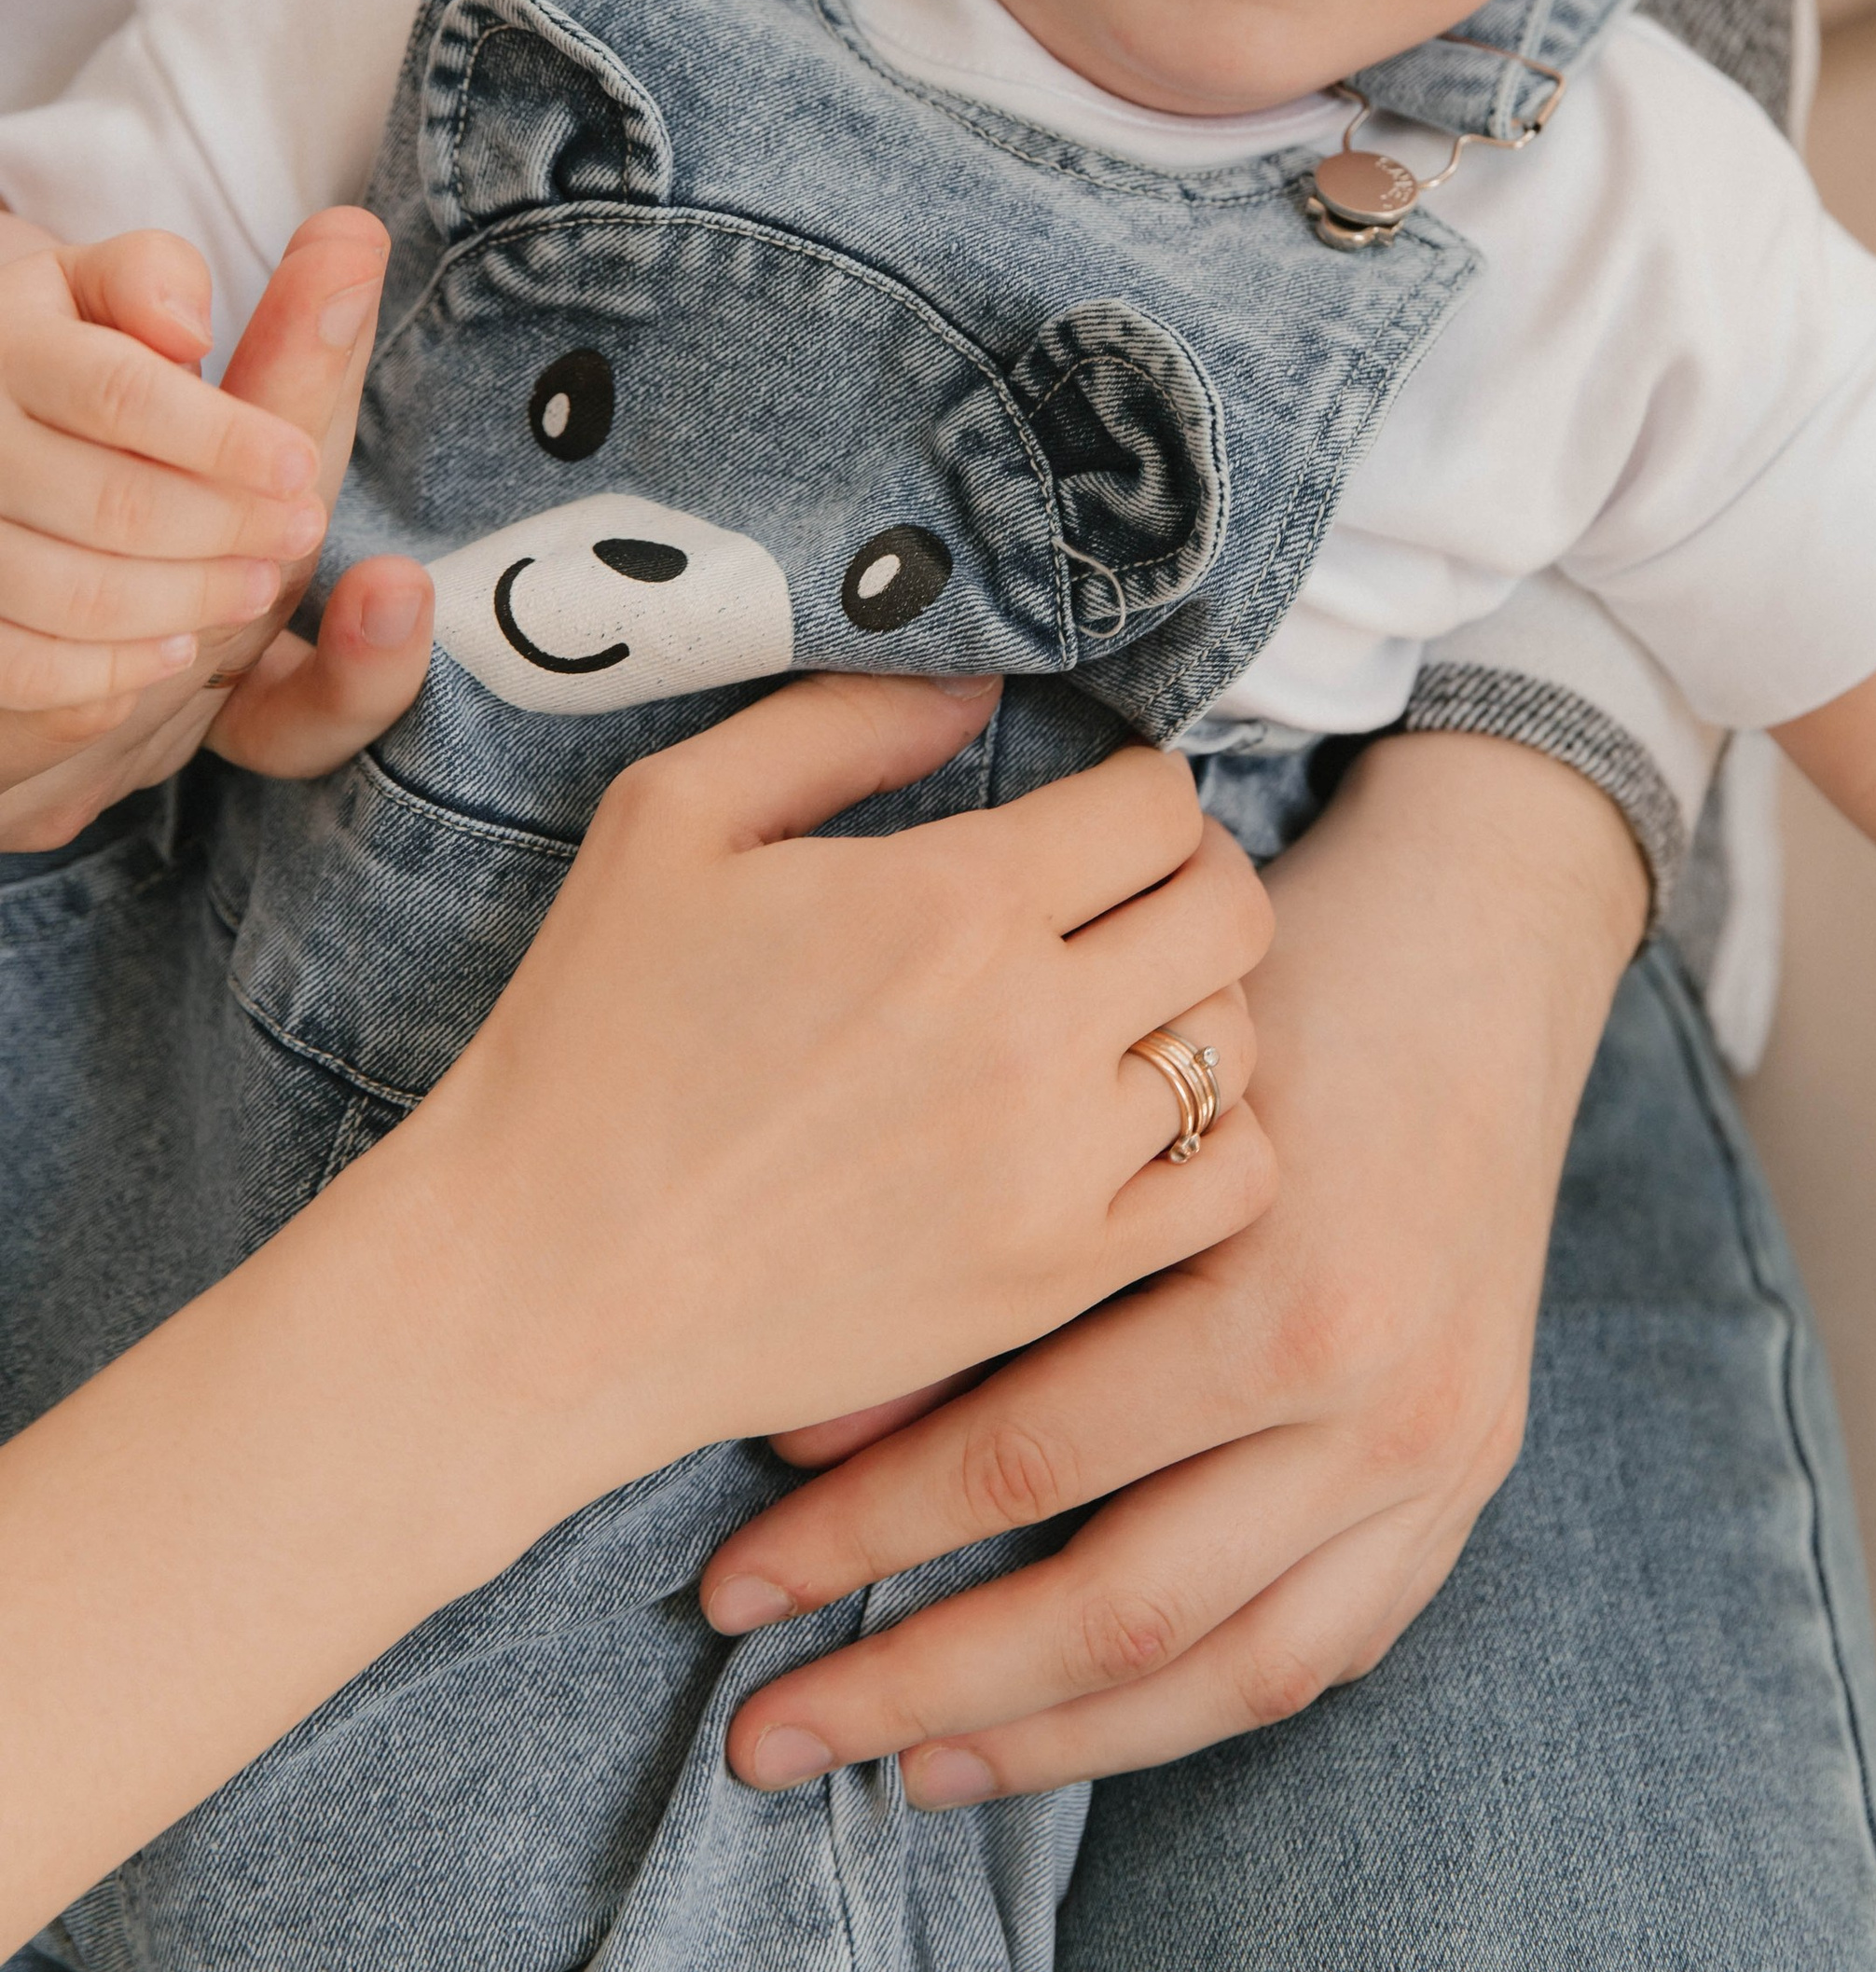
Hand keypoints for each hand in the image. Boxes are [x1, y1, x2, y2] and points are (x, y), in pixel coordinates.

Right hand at [0, 211, 406, 848]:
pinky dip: (106, 671)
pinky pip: (17, 664)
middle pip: (111, 502)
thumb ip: (175, 281)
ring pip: (67, 590)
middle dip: (225, 526)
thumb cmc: (95, 388)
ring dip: (184, 599)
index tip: (299, 471)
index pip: (121, 392)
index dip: (224, 439)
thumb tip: (321, 242)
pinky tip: (170, 652)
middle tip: (296, 535)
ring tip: (251, 587)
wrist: (2, 478)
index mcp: (17, 334)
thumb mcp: (124, 311)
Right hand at [0, 670, 1276, 1945]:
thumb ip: (840, 721)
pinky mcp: (1053, 1280)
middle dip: (1192, 877)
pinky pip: (1232, 1187)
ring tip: (1122, 1008)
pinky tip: (1134, 1123)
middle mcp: (1031, 1026)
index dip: (1137, 788)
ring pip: (1238, 1045)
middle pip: (1230, 908)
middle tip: (1126, 896)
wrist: (540, 1285)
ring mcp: (1054, 1165)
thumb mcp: (671, 818)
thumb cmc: (588, 1038)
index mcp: (952, 898)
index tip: (1093, 813)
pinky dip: (1212, 1140)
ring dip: (1198, 1006)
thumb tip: (982, 686)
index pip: (1158, 800)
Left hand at [694, 728, 1646, 1800]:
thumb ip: (987, 1265)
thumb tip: (794, 1438)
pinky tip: (1075, 1723)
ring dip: (1050, 1741)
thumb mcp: (1121, 1092)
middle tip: (766, 1737)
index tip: (730, 1585)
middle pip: (1123, 1608)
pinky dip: (1190, 1707)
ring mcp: (1442, 1459)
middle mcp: (1380, 1401)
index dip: (864, 1536)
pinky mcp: (1470, 1480)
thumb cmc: (1274, 991)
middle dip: (923, 1684)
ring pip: (1227, 1673)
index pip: (1035, 1462)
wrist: (1482, 946)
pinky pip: (1322, 1650)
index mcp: (1289, 1290)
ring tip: (906, 1770)